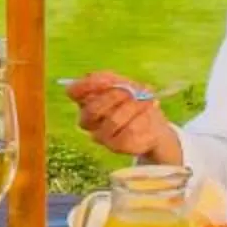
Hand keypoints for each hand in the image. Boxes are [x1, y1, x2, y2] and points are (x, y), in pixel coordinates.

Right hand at [66, 72, 183, 166]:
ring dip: (133, 107)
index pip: (74, 92)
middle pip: (92, 109)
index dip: (88, 85)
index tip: (107, 81)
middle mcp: (87, 121)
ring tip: (145, 101)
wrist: (152, 123)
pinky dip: (142, 119)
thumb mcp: (121, 82)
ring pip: (113, 120)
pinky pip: (130, 131)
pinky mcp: (117, 147)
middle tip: (131, 91)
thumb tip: (100, 80)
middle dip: (114, 97)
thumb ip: (107, 79)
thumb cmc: (132, 99)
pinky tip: (148, 115)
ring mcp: (100, 136)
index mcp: (84, 101)